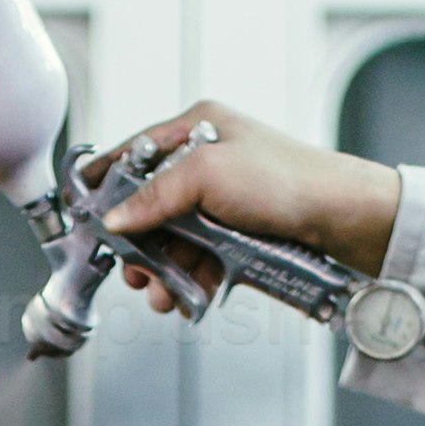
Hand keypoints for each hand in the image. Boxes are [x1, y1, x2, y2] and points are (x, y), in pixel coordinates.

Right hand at [95, 104, 401, 304]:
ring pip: (174, 239)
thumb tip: (114, 220)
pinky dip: (190, 280)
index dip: (105, 181)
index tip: (80, 211)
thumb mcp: (207, 175)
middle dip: (138, 245)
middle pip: (150, 205)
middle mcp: (208, 161)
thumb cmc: (287, 179)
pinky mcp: (240, 232)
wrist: (344, 217)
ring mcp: (225, 199)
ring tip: (162, 296)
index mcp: (197, 127)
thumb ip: (154, 196)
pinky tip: (188, 298)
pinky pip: (201, 258)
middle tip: (133, 274)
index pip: (134, 152)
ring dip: (163, 272)